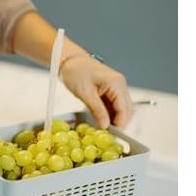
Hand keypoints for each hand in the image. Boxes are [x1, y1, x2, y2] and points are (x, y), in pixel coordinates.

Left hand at [11, 12, 132, 128]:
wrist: (68, 60)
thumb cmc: (76, 71)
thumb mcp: (85, 93)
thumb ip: (97, 111)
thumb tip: (105, 126)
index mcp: (117, 83)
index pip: (125, 109)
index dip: (120, 124)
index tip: (113, 136)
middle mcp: (120, 85)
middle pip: (126, 110)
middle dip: (119, 123)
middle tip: (108, 135)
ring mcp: (115, 88)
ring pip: (120, 109)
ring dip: (113, 119)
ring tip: (102, 129)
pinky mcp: (109, 90)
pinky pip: (112, 106)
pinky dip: (108, 114)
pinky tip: (99, 121)